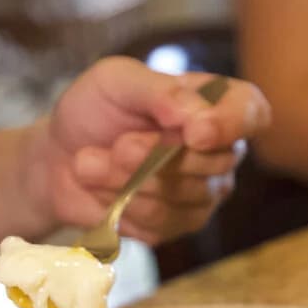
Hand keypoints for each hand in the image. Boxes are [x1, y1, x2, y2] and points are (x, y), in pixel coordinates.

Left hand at [24, 56, 270, 242]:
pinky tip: (102, 189)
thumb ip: (160, 92)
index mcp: (215, 103)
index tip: (194, 134)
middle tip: (116, 145)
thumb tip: (199, 117)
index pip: (251, 112)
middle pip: (214, 162)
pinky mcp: (177, 225)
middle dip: (155, 156)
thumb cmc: (92, 110)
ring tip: (91, 162)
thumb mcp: (116, 81)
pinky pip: (161, 223)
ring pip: (184, 196)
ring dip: (128, 180)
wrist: (56, 159)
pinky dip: (122, 205)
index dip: (231, 125)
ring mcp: (202, 193)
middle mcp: (220, 150)